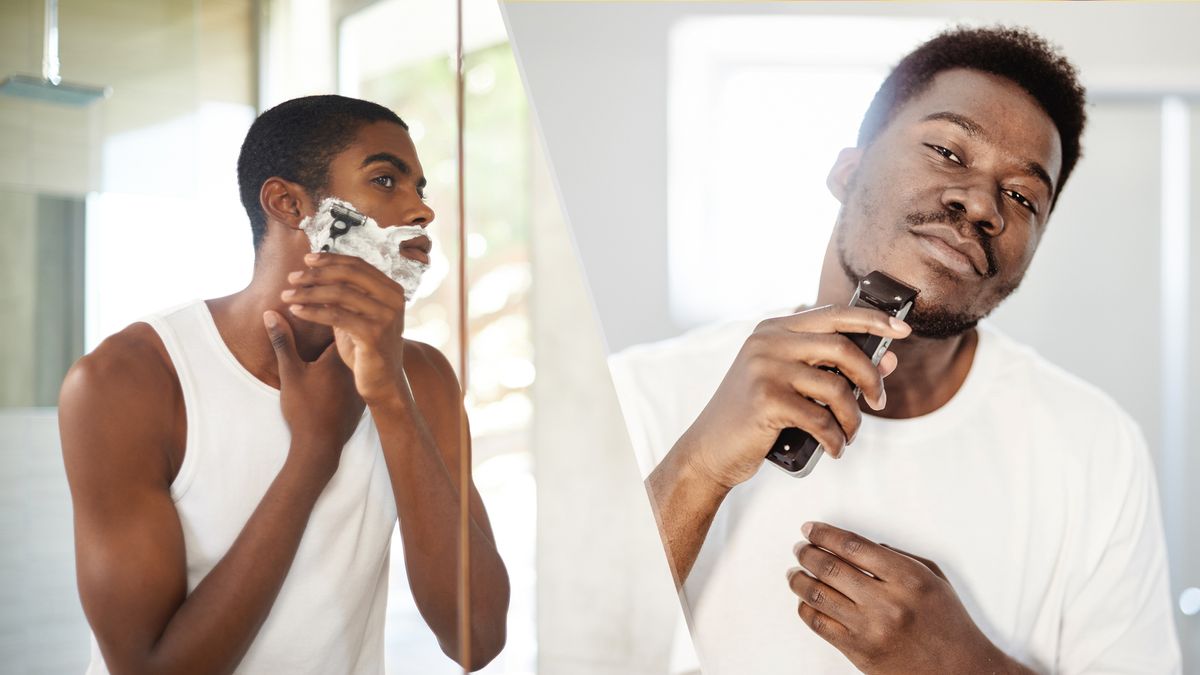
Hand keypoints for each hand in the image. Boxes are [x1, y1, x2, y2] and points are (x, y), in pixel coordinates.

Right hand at [263, 310, 363, 477]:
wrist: (320, 446)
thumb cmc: (305, 408)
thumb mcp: (290, 373)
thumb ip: (283, 342)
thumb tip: (271, 313)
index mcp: (342, 356)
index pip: (343, 323)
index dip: (332, 311)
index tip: (322, 304)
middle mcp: (357, 365)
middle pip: (353, 338)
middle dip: (341, 327)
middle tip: (327, 318)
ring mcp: (361, 381)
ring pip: (356, 357)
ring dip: (347, 348)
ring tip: (332, 341)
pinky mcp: (361, 395)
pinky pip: (357, 374)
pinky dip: (349, 368)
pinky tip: (340, 370)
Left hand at [282, 252, 408, 404]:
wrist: (382, 383)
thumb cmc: (366, 349)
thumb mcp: (356, 316)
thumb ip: (345, 295)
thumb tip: (317, 271)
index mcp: (392, 290)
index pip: (357, 265)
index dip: (330, 259)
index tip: (306, 260)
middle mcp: (393, 299)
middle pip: (348, 274)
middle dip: (316, 274)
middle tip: (292, 278)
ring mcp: (385, 316)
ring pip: (339, 294)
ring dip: (308, 293)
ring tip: (287, 295)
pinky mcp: (373, 334)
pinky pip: (336, 316)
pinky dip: (312, 311)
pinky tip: (296, 311)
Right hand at [674, 305, 908, 490]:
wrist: (709, 449)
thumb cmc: (752, 416)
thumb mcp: (789, 383)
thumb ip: (832, 369)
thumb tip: (888, 360)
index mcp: (774, 330)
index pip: (833, 313)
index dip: (872, 319)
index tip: (901, 330)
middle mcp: (768, 343)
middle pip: (842, 348)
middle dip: (871, 378)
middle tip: (879, 401)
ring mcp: (765, 370)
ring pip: (837, 388)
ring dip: (853, 418)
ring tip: (848, 434)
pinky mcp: (766, 400)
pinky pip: (821, 419)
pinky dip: (836, 439)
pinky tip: (833, 448)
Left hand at [788, 522, 1019, 674]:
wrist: (959, 671)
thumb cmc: (948, 625)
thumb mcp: (933, 579)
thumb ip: (897, 557)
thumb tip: (856, 546)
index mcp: (908, 579)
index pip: (853, 546)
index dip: (825, 534)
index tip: (811, 529)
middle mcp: (888, 603)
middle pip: (830, 567)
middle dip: (807, 553)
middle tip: (800, 548)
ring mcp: (870, 629)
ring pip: (818, 595)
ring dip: (799, 579)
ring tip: (795, 572)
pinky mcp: (859, 651)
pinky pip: (819, 624)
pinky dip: (805, 608)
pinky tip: (805, 600)